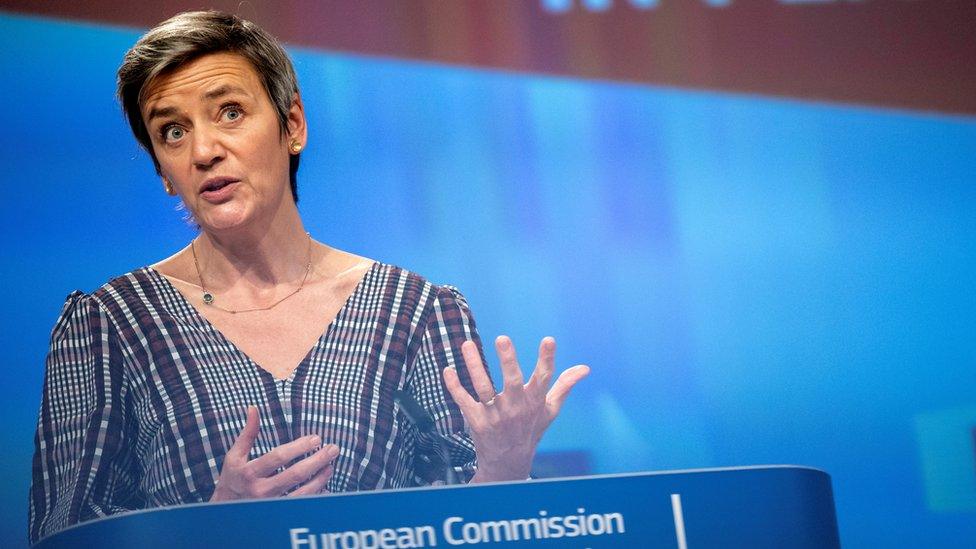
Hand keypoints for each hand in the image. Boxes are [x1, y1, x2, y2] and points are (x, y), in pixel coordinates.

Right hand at [210, 406, 338, 500]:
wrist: (225, 512)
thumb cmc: (232, 478)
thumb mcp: (235, 456)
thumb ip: (248, 433)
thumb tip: (253, 408)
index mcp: (249, 472)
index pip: (278, 457)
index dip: (299, 447)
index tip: (317, 438)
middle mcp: (260, 490)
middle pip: (295, 475)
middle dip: (317, 460)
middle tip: (333, 449)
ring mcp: (271, 504)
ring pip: (302, 493)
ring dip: (320, 478)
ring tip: (330, 465)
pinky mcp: (278, 514)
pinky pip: (302, 506)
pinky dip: (316, 496)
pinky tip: (326, 486)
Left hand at [443, 336, 588, 482]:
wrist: (508, 463)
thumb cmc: (530, 430)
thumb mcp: (550, 410)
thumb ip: (564, 386)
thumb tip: (585, 368)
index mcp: (534, 402)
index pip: (543, 378)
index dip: (546, 359)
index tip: (549, 340)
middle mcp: (515, 408)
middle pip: (511, 381)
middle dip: (508, 360)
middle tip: (502, 338)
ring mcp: (494, 415)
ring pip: (483, 387)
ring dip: (474, 365)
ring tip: (468, 344)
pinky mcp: (476, 420)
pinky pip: (463, 400)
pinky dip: (454, 386)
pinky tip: (448, 369)